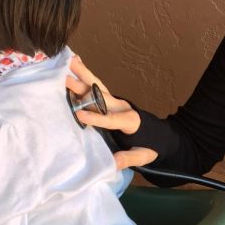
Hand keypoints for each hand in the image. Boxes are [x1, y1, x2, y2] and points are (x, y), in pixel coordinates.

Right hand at [66, 55, 157, 171]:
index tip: (80, 115)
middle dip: (84, 86)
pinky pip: (94, 87)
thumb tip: (113, 162)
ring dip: (82, 74)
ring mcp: (114, 102)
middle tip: (67, 76)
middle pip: (101, 95)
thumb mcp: (143, 155)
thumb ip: (129, 158)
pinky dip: (84, 75)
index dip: (96, 118)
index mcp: (130, 121)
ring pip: (96, 86)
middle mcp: (121, 107)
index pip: (111, 119)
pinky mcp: (108, 101)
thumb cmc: (149, 145)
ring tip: (69, 62)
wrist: (157, 134)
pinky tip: (74, 64)